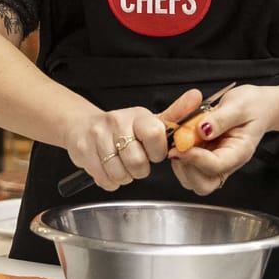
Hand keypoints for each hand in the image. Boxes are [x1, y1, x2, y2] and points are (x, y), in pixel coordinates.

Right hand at [60, 89, 204, 190]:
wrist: (82, 126)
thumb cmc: (122, 128)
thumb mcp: (150, 121)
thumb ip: (175, 115)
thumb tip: (196, 97)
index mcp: (137, 115)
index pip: (155, 134)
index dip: (157, 152)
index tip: (154, 153)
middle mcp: (116, 122)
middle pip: (137, 161)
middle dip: (140, 170)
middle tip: (136, 162)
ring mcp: (97, 136)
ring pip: (119, 173)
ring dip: (124, 176)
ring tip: (122, 165)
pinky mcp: (83, 151)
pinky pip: (104, 179)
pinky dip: (110, 180)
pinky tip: (108, 168)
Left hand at [168, 85, 278, 195]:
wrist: (259, 107)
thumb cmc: (253, 106)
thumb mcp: (240, 105)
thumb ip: (221, 118)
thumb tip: (202, 130)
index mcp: (239, 153)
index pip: (216, 166)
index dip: (195, 158)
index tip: (180, 145)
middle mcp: (226, 163)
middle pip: (203, 184)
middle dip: (186, 168)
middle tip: (178, 146)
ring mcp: (214, 163)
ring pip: (192, 179)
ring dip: (180, 163)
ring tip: (179, 138)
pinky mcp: (204, 157)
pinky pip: (187, 167)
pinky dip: (179, 155)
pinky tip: (181, 137)